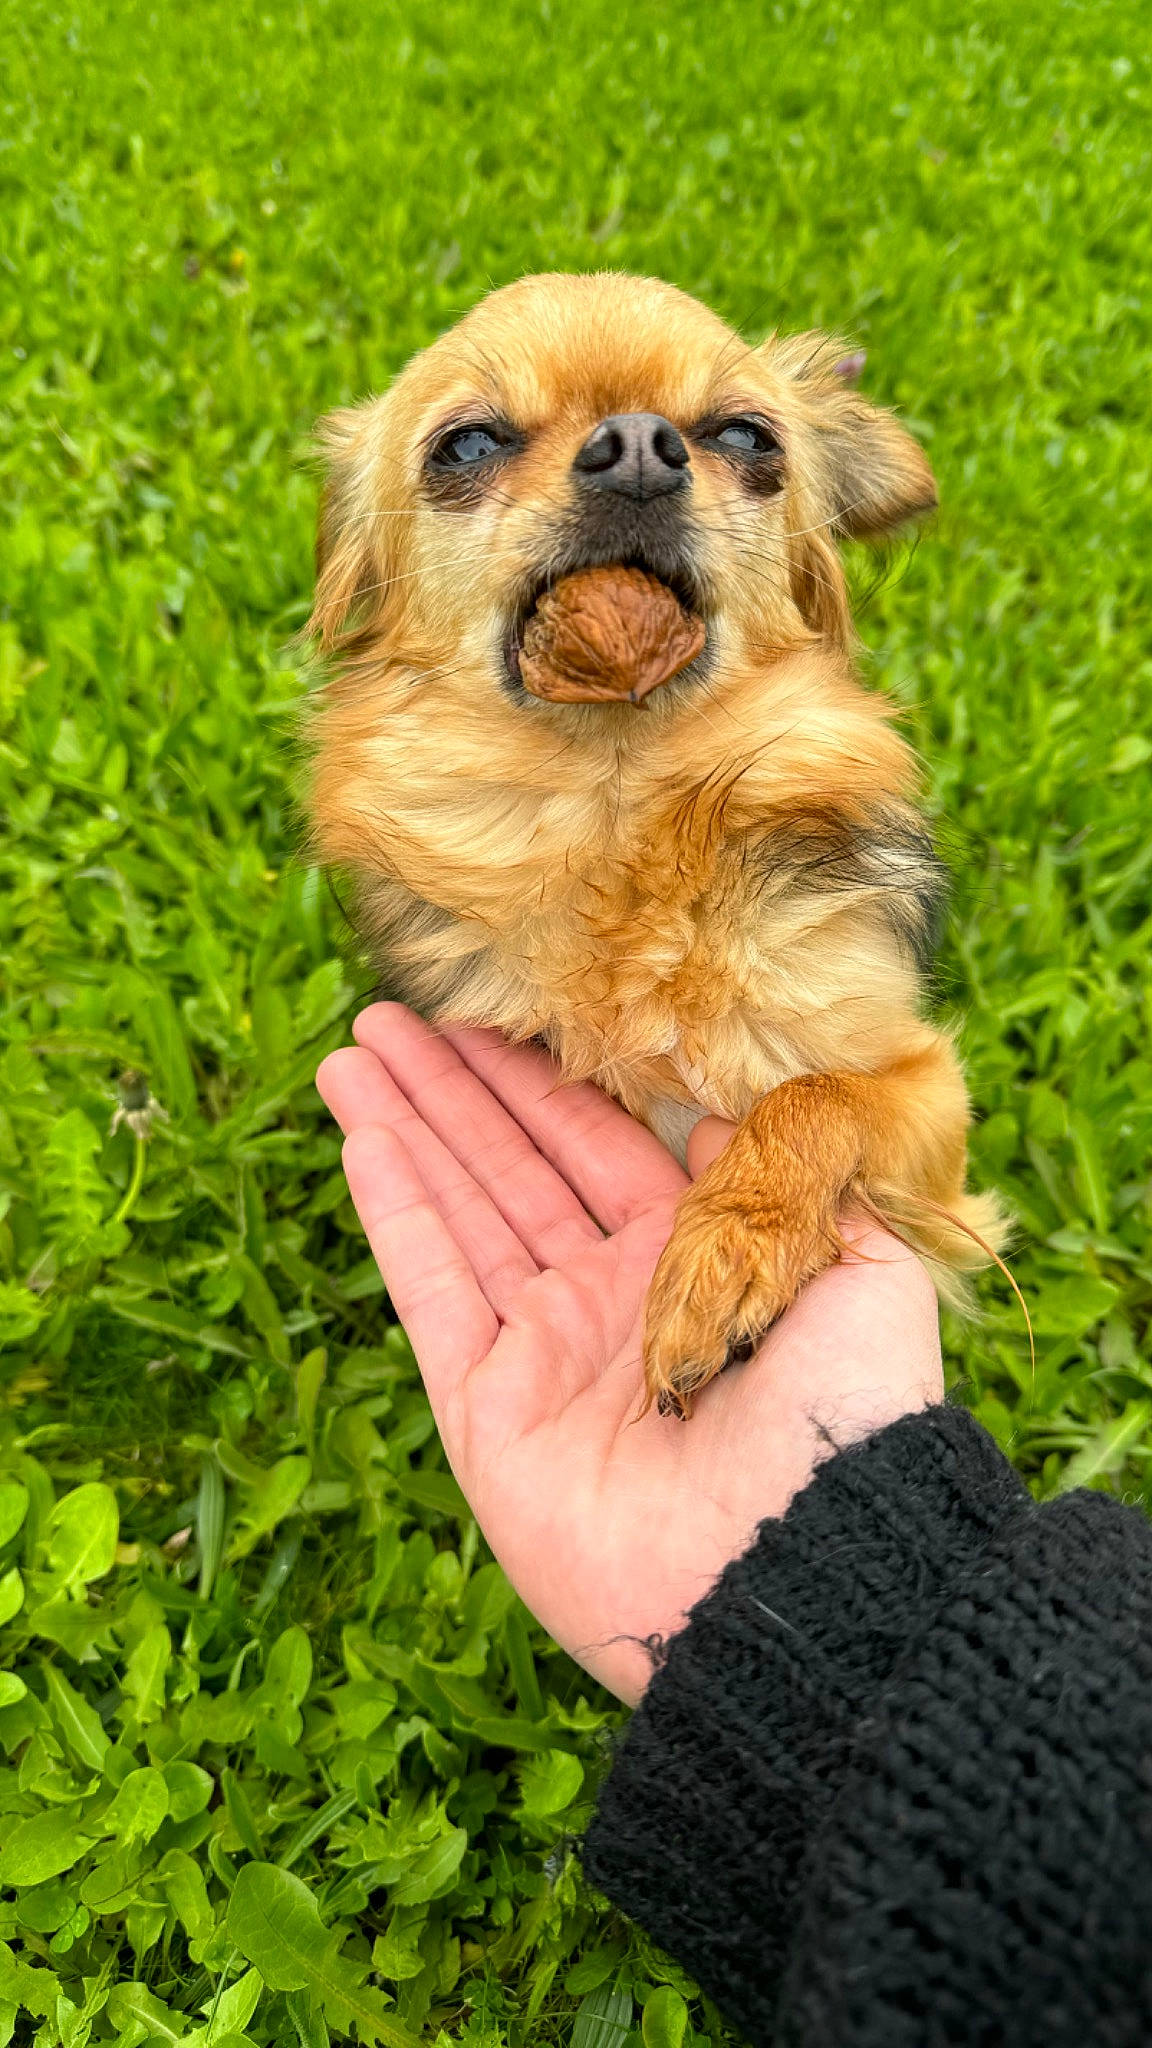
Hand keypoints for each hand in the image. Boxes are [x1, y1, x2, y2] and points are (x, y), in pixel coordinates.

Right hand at [317, 1005, 942, 1703]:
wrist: (809, 1563)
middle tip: (392, 1011)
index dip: (544, 1081)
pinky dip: (396, 1214)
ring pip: (461, 1213)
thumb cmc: (851, 1413)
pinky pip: (432, 1293)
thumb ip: (793, 1179)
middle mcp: (612, 1304)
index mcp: (695, 1265)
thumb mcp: (865, 1268)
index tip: (494, 1012)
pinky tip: (362, 1138)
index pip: (601, 1147)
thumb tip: (730, 1114)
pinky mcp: (490, 1416)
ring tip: (352, 1053)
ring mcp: (545, 1359)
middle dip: (456, 1091)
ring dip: (408, 1131)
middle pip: (515, 1168)